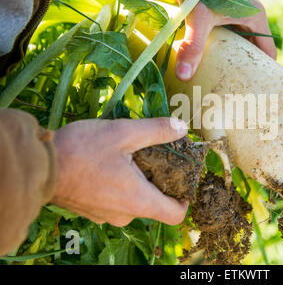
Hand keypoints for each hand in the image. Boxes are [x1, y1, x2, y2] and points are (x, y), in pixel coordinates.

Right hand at [51, 117, 188, 226]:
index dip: (184, 199)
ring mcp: (106, 215)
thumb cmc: (82, 150)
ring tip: (130, 156)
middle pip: (154, 204)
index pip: (175, 214)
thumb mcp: (124, 133)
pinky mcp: (91, 210)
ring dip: (137, 181)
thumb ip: (156, 130)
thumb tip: (181, 128)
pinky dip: (119, 186)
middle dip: (158, 181)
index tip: (182, 181)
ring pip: (133, 201)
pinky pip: (115, 201)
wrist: (39, 166)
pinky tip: (110, 164)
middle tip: (155, 156)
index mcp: (139, 201)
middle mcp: (125, 215)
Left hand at [166, 0, 276, 80]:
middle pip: (252, 52)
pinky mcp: (218, 17)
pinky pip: (223, 40)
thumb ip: (193, 45)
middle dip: (246, 71)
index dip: (265, 72)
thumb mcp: (199, 17)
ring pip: (237, 47)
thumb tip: (184, 74)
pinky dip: (218, 53)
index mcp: (255, 17)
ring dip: (230, 63)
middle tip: (237, 92)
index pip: (268, 52)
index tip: (257, 91)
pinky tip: (208, 67)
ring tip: (223, 84)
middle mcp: (247, 18)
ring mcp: (232, 18)